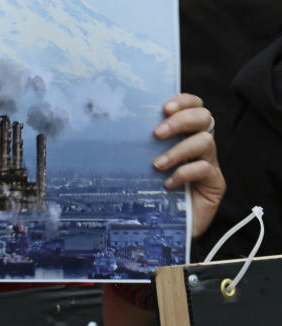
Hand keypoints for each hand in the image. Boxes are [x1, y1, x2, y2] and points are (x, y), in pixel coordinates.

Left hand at [153, 93, 224, 237]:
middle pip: (204, 117)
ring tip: (157, 165)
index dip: (184, 101)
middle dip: (180, 121)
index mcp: (185, 133)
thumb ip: (139, 143)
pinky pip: (205, 169)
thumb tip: (110, 124)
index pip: (194, 106)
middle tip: (157, 134)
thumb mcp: (143, 160)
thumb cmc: (150, 188)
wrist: (164, 224)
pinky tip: (168, 183)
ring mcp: (210, 163)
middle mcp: (200, 145)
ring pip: (205, 142)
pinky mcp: (215, 183)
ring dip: (178, 150)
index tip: (164, 107)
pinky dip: (184, 173)